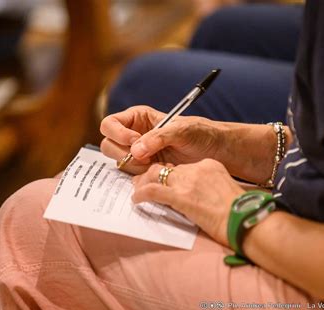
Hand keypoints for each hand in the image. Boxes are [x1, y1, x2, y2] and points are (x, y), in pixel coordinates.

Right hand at [100, 106, 222, 174]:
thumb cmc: (200, 134)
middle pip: (108, 144)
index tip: (135, 140)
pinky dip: (142, 176)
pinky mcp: (144, 170)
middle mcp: (133, 135)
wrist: (214, 153)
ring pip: (119, 162)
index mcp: (138, 118)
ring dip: (135, 166)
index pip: (110, 124)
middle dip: (124, 153)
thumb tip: (135, 150)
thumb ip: (158, 137)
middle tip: (146, 158)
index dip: (118, 134)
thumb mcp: (182, 130)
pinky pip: (131, 175)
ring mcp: (137, 154)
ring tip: (156, 164)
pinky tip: (159, 171)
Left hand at [131, 159, 244, 245]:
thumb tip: (194, 196)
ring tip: (136, 191)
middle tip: (140, 182)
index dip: (168, 173)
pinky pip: (153, 191)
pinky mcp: (181, 197)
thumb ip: (209, 187)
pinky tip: (136, 200)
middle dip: (150, 175)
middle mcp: (197, 169)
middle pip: (166, 168)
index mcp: (209, 165)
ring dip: (142, 183)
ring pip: (155, 175)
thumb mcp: (225, 190)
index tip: (161, 179)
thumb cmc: (240, 212)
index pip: (181, 166)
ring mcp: (188, 182)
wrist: (246, 221)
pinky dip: (141, 194)